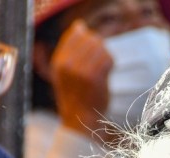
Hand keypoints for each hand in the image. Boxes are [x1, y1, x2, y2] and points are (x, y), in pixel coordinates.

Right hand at [51, 20, 112, 136]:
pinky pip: (107, 58)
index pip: (75, 34)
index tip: (91, 51)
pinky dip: (111, 63)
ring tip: (104, 66)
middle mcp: (66, 64)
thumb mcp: (65, 71)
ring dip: (106, 54)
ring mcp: (80, 71)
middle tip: (101, 60)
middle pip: (90, 38)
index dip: (88, 37)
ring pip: (100, 47)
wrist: (80, 119)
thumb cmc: (75, 95)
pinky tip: (108, 71)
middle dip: (99, 46)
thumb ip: (70, 49)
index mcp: (58, 61)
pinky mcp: (94, 78)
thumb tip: (80, 26)